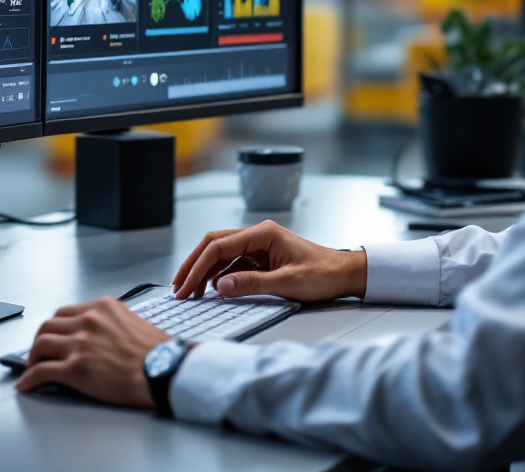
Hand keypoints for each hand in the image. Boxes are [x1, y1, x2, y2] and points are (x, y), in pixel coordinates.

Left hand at [15, 297, 168, 404]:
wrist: (162, 370)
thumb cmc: (155, 351)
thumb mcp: (132, 321)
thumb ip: (110, 323)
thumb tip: (98, 336)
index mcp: (102, 306)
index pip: (67, 311)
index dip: (56, 326)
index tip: (54, 335)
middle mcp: (88, 320)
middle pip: (49, 324)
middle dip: (40, 338)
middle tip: (39, 350)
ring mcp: (80, 343)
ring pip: (41, 344)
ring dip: (32, 357)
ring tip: (31, 366)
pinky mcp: (75, 368)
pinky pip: (42, 371)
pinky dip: (29, 379)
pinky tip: (25, 384)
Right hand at [172, 220, 366, 302]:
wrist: (345, 274)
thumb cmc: (323, 274)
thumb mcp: (288, 283)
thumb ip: (252, 284)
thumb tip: (219, 286)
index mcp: (263, 233)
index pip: (219, 246)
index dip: (198, 267)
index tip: (185, 287)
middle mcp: (258, 234)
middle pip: (214, 244)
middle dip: (193, 265)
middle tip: (178, 288)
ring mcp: (259, 246)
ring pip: (221, 253)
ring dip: (204, 271)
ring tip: (190, 292)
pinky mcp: (261, 258)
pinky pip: (232, 263)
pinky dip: (218, 276)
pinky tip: (211, 289)